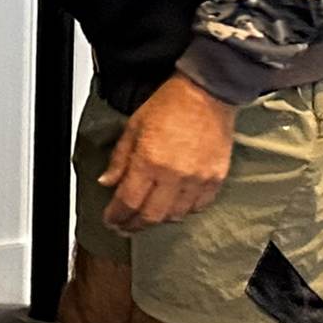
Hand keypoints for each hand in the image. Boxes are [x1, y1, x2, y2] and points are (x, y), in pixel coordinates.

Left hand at [100, 73, 237, 232]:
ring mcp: (198, 180)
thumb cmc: (169, 105)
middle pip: (151, 215)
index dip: (117, 216)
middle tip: (124, 227)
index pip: (128, 201)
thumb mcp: (133, 127)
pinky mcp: (216, 179)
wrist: (206, 94)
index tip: (111, 220)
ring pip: (175, 215)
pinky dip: (184, 210)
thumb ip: (119, 159)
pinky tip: (174, 206)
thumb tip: (107, 182)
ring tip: (146, 217)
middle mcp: (174, 175)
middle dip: (134, 225)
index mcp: (149, 161)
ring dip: (158, 219)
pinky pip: (199, 207)